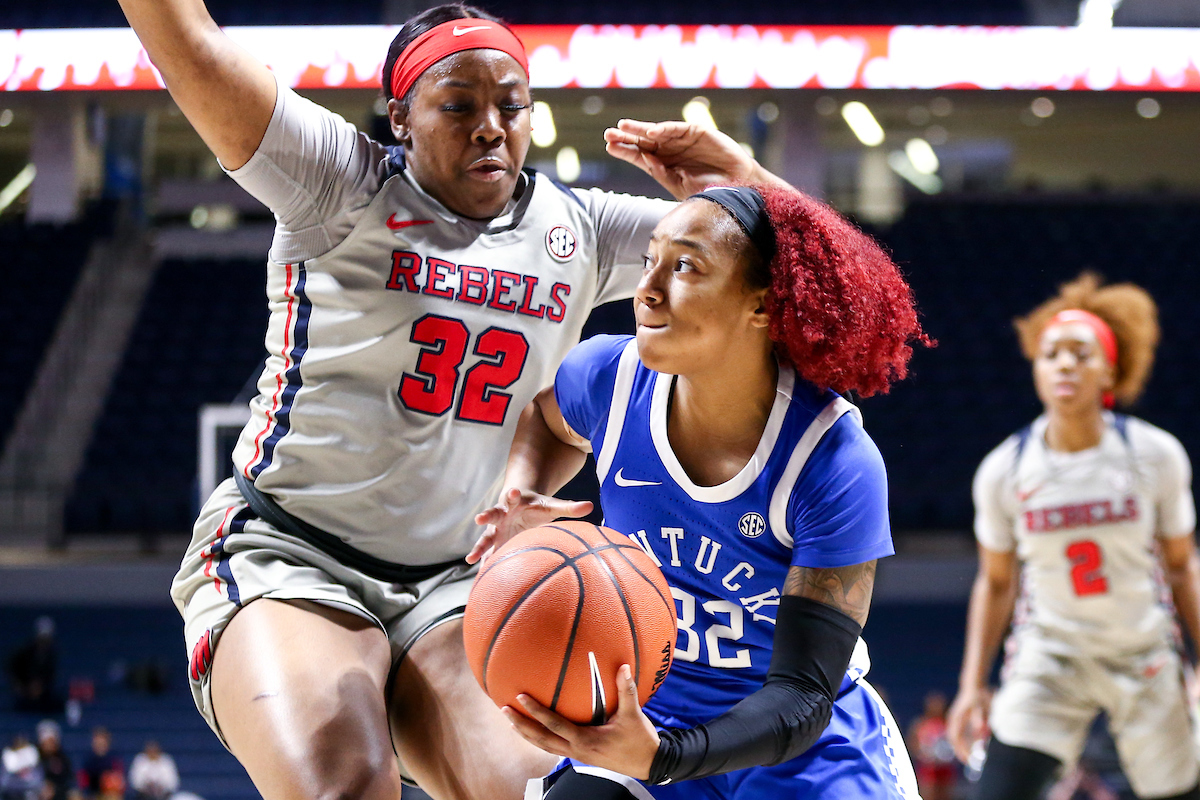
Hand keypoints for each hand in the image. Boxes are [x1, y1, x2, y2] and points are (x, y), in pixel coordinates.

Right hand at [468, 487, 592, 564]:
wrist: (520, 505)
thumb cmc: (538, 506)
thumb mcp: (553, 505)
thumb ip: (570, 507)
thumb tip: (591, 506)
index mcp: (516, 501)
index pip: (512, 496)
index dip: (512, 494)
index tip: (513, 492)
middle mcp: (503, 514)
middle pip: (493, 513)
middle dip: (487, 516)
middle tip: (480, 518)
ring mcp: (497, 529)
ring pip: (486, 537)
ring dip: (480, 547)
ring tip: (472, 559)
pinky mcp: (497, 542)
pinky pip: (488, 552)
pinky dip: (484, 560)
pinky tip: (477, 571)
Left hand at [503, 665, 659, 779]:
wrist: (650, 764)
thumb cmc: (640, 740)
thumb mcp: (633, 715)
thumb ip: (626, 691)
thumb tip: (623, 666)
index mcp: (585, 740)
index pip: (553, 725)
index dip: (535, 711)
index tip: (520, 697)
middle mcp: (576, 750)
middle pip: (540, 740)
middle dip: (521, 725)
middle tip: (504, 710)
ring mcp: (577, 755)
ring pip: (545, 746)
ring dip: (527, 734)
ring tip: (511, 721)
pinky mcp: (581, 756)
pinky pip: (555, 747)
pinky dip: (541, 737)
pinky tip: (537, 728)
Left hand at [603, 119, 778, 199]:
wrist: (736, 188)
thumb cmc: (708, 191)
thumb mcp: (679, 186)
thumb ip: (661, 174)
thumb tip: (644, 159)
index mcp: (664, 165)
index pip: (640, 156)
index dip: (625, 151)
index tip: (609, 147)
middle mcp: (671, 150)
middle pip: (644, 141)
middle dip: (626, 137)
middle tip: (609, 133)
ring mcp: (683, 140)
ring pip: (657, 132)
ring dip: (640, 129)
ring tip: (623, 126)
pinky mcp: (697, 132)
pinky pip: (678, 129)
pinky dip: (665, 129)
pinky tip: (651, 132)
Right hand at [946, 686, 990, 764]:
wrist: (973, 685)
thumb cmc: (980, 696)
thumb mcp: (982, 706)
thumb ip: (980, 717)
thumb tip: (979, 731)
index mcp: (958, 717)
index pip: (956, 738)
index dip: (961, 750)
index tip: (969, 760)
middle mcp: (953, 719)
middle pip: (953, 739)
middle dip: (960, 751)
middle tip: (969, 762)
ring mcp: (953, 718)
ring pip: (953, 737)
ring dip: (959, 747)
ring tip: (969, 757)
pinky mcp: (956, 718)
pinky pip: (956, 733)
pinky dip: (961, 741)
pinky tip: (970, 746)